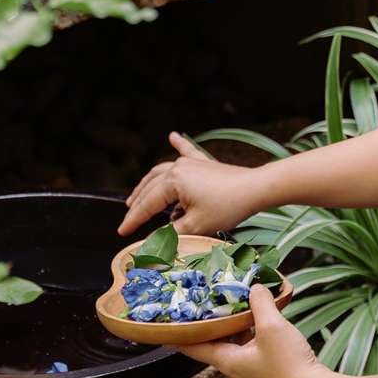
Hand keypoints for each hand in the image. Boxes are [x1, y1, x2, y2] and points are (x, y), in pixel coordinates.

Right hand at [119, 133, 267, 235]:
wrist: (255, 189)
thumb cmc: (228, 206)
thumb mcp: (196, 226)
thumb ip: (171, 234)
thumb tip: (153, 241)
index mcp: (172, 182)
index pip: (147, 205)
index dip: (134, 220)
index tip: (122, 231)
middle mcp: (177, 168)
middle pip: (150, 187)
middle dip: (137, 203)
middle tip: (128, 217)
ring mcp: (191, 163)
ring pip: (161, 172)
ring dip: (148, 184)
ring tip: (137, 195)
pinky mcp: (204, 164)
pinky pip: (187, 152)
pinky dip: (178, 145)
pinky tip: (172, 136)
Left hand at [174, 285, 326, 377]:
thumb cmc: (289, 364)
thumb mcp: (272, 327)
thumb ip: (260, 304)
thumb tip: (255, 288)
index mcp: (226, 361)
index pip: (192, 347)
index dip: (175, 336)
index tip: (158, 328)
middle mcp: (233, 368)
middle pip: (210, 343)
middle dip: (202, 325)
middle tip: (194, 306)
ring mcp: (249, 369)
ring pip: (229, 343)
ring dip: (226, 326)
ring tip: (222, 304)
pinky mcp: (263, 367)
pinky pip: (246, 346)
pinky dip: (243, 331)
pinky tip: (252, 317)